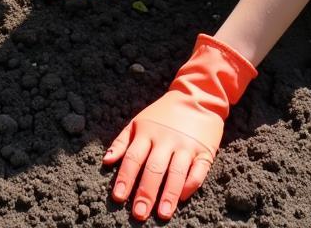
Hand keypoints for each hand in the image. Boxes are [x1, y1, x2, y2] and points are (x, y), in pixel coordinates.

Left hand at [104, 34, 256, 219]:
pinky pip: (198, 171)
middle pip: (154, 168)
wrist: (196, 96)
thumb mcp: (139, 122)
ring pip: (176, 173)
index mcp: (147, 132)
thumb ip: (122, 141)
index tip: (118, 197)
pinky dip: (190, 185)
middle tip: (139, 213)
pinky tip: (182, 198)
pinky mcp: (204, 151)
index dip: (125, 177)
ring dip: (168, 195)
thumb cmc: (163, 113)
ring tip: (162, 214)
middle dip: (145, 192)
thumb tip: (106, 162)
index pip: (133, 158)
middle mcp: (165, 139)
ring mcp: (186, 145)